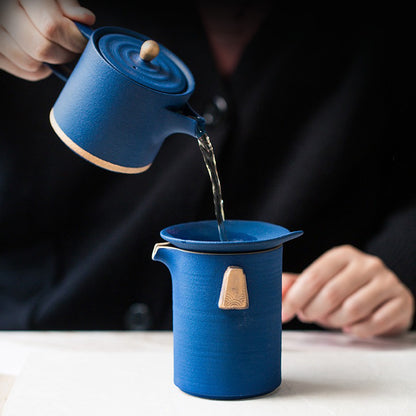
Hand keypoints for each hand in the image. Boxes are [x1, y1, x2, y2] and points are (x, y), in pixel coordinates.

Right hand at [0, 0, 94, 80]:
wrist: (17, 7)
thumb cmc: (37, 1)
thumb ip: (67, 4)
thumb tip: (85, 19)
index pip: (52, 27)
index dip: (73, 39)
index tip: (83, 41)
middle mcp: (3, 15)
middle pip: (42, 49)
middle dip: (65, 52)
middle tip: (72, 47)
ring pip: (32, 64)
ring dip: (52, 61)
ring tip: (57, 48)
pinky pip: (26, 72)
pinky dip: (41, 68)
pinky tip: (44, 55)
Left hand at [282, 245, 414, 337]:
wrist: (384, 299)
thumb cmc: (345, 290)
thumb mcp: (320, 283)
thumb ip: (296, 285)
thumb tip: (274, 290)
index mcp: (342, 255)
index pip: (313, 276)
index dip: (295, 298)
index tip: (282, 314)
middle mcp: (367, 263)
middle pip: (331, 294)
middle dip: (314, 311)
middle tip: (309, 316)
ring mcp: (387, 281)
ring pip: (352, 310)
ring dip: (336, 322)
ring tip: (332, 320)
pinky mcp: (402, 301)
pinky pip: (375, 323)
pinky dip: (359, 330)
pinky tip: (353, 327)